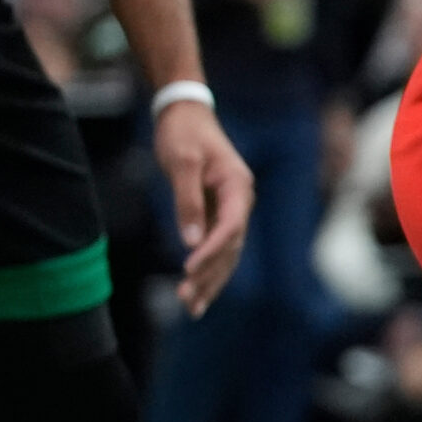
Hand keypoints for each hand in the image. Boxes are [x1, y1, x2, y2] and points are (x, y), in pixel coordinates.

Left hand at [154, 100, 252, 314]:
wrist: (185, 113)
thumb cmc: (183, 133)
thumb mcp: (181, 161)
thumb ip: (187, 200)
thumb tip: (189, 240)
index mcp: (238, 187)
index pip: (230, 227)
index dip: (211, 251)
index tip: (189, 269)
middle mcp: (240, 202)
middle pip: (231, 248)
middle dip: (209, 276)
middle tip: (187, 300)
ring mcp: (231, 209)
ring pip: (226, 253)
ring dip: (210, 281)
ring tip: (191, 307)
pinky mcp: (218, 213)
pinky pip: (217, 247)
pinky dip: (207, 269)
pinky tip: (195, 289)